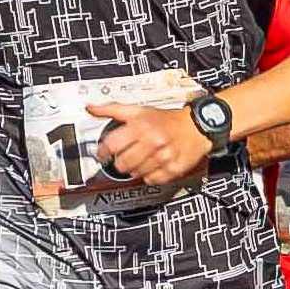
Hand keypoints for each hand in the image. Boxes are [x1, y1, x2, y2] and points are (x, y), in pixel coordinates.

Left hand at [92, 103, 213, 186]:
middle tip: (125, 156)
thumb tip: (91, 108)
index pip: (111, 145)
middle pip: (121, 164)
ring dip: (135, 169)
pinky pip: (151, 180)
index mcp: (141, 126)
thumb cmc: (167, 119)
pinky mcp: (173, 169)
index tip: (102, 153)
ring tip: (141, 159)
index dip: (102, 151)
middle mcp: (153, 142)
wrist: (198, 126)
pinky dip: (150, 176)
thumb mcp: (139, 110)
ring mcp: (164, 157)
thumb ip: (112, 109)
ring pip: (135, 174)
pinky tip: (153, 165)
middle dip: (120, 161)